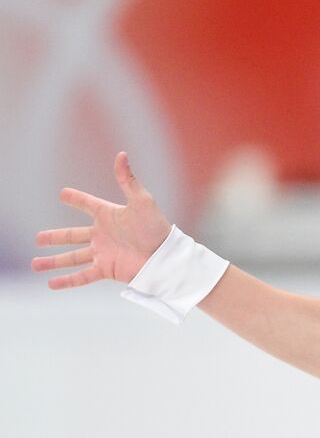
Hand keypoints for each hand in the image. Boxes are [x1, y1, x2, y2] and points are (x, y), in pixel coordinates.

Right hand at [32, 152, 172, 288]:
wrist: (165, 256)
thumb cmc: (157, 227)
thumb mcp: (142, 201)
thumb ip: (128, 180)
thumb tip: (121, 154)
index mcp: (110, 216)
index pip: (88, 204)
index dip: (76, 199)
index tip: (63, 193)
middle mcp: (104, 235)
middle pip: (73, 235)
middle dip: (55, 237)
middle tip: (38, 238)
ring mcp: (103, 253)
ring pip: (72, 257)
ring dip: (54, 261)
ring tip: (35, 264)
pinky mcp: (106, 269)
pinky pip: (82, 276)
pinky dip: (67, 280)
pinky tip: (51, 284)